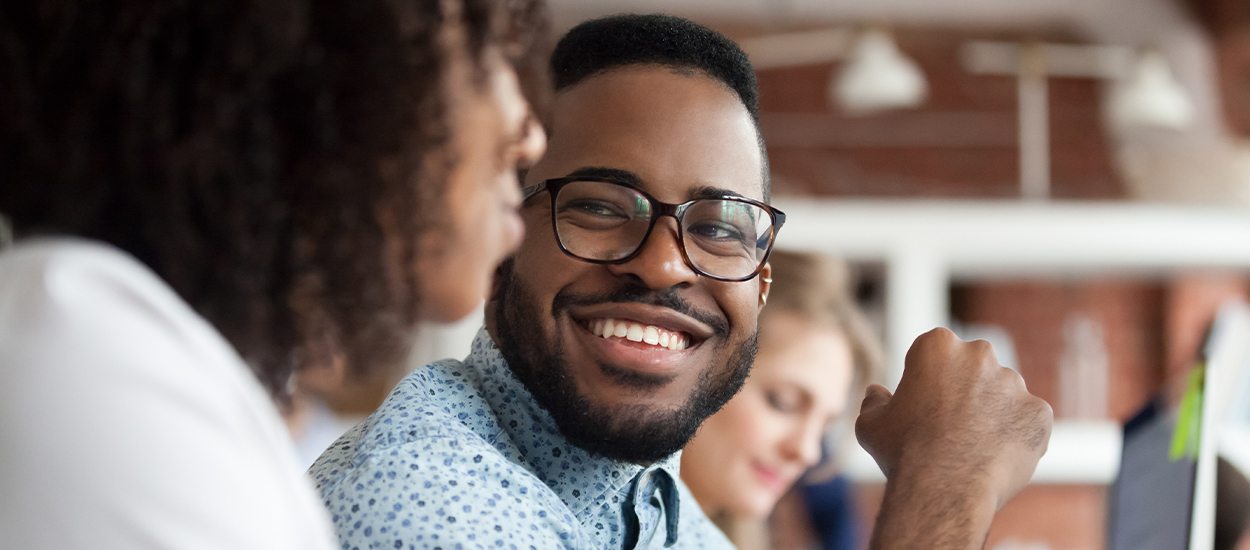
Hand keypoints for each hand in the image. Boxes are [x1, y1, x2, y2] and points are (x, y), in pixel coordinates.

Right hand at [856, 327, 1052, 509]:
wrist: (944, 489)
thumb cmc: (902, 453)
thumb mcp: (870, 424)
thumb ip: (874, 401)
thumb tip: (876, 392)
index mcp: (937, 345)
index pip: (936, 353)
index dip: (928, 379)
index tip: (924, 404)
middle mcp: (980, 354)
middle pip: (974, 367)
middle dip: (966, 388)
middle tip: (951, 426)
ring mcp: (1014, 383)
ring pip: (1003, 393)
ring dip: (993, 412)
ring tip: (973, 448)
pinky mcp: (1039, 412)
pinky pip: (1028, 420)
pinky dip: (1017, 435)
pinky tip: (995, 457)